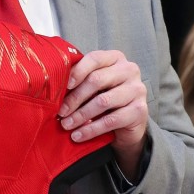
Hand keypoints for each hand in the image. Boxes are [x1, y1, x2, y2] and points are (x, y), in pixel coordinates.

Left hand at [58, 49, 148, 178]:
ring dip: (80, 115)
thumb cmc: (105, 99)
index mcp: (115, 58)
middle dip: (75, 98)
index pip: (95, 58)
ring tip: (66, 125)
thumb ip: (79, 81)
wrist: (128, 124)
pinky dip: (91, 129)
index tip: (64, 86)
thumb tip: (53, 87)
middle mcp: (129, 70)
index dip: (77, 71)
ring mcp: (137, 89)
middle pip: (97, 80)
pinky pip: (110, 120)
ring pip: (103, 101)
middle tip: (60, 112)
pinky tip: (78, 135)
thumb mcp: (93, 87)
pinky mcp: (140, 110)